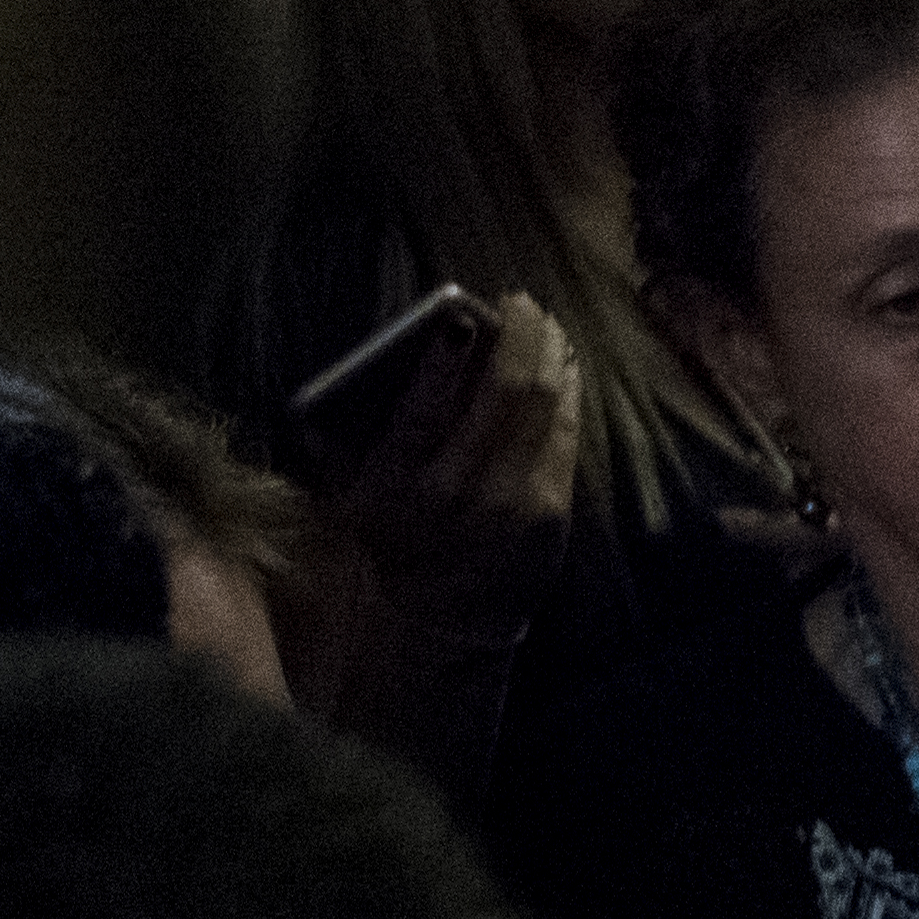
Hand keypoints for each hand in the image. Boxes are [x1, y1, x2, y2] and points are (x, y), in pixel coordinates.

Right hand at [325, 290, 582, 639]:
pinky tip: (564, 368)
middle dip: (517, 337)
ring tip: (546, 325)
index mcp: (395, 483)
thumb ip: (350, 432)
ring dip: (550, 356)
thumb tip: (385, 356)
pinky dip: (568, 394)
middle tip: (520, 301)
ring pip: (544, 409)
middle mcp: (456, 493)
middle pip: (502, 395)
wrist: (440, 617)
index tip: (462, 315)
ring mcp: (511, 505)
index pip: (424, 404)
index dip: (448, 352)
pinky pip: (565, 437)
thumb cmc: (390, 540)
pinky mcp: (550, 514)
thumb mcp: (351, 490)